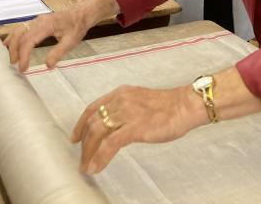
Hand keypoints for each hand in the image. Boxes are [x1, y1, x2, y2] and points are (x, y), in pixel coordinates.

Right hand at [4, 0, 119, 71]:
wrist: (81, 13)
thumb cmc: (77, 26)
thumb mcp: (71, 41)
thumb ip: (58, 52)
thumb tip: (47, 65)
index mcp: (46, 25)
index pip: (29, 40)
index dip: (24, 55)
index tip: (23, 68)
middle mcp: (38, 21)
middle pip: (19, 35)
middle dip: (14, 50)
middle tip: (14, 65)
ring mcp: (36, 20)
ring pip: (18, 31)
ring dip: (12, 44)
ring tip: (11, 58)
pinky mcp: (36, 22)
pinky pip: (21, 29)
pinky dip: (14, 38)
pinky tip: (10, 46)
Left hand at [72, 84, 206, 173]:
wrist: (186, 106)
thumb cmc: (169, 106)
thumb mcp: (141, 101)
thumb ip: (126, 109)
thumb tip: (116, 125)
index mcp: (121, 93)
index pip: (93, 108)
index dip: (80, 124)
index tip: (75, 137)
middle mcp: (120, 101)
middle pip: (92, 122)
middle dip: (84, 143)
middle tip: (83, 157)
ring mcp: (127, 113)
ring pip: (97, 133)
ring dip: (88, 152)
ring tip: (86, 166)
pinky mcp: (134, 127)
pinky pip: (109, 144)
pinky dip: (99, 157)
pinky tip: (96, 167)